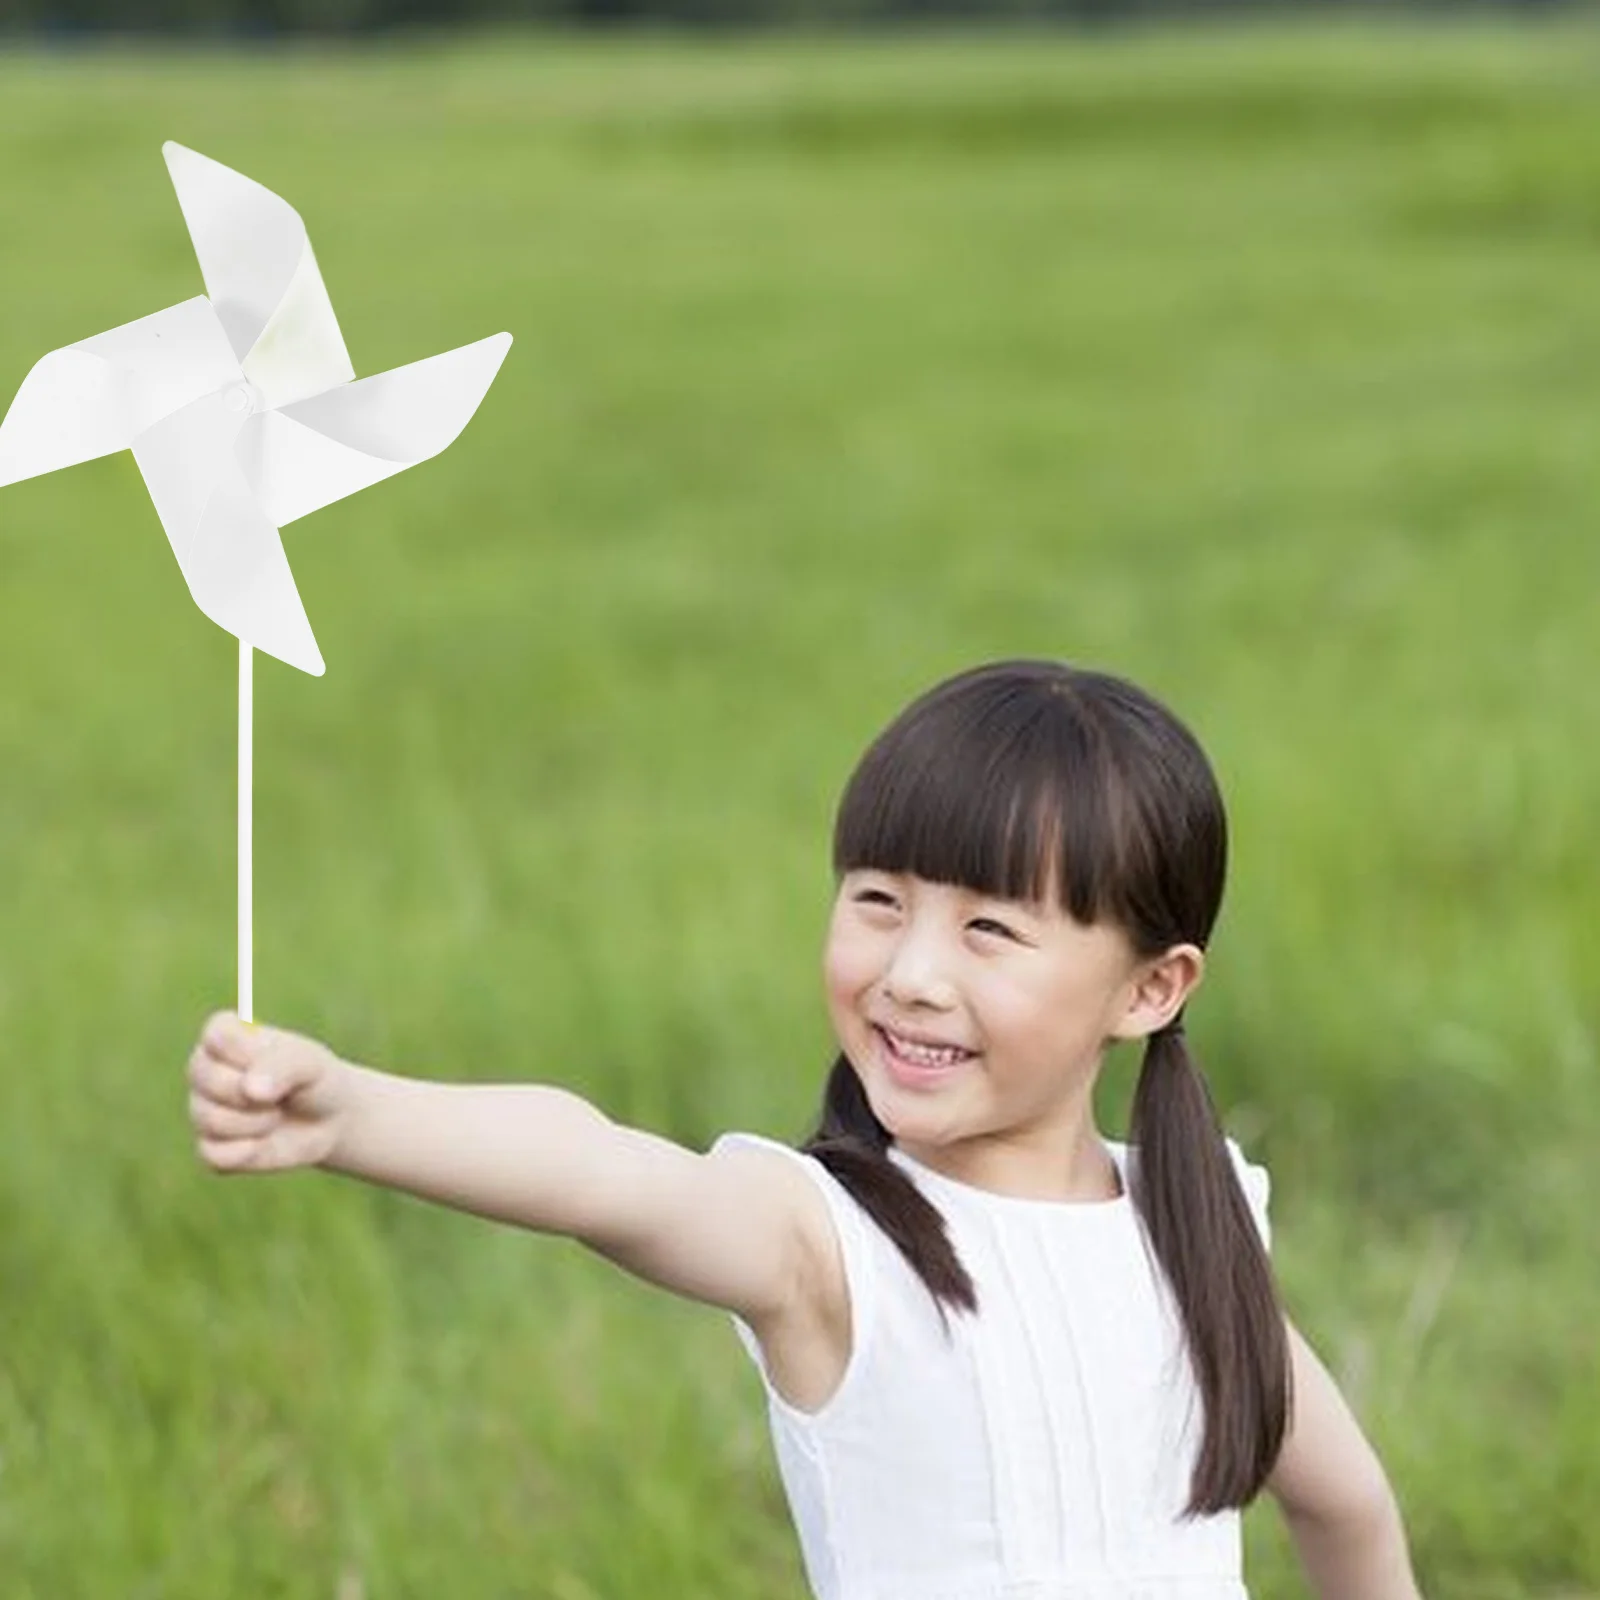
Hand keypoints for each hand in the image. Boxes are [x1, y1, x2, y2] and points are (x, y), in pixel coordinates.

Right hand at [188, 1011, 350, 1173]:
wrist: (329, 1120)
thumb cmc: (315, 1080)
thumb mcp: (309, 1063)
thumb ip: (281, 1067)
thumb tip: (249, 1090)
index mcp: (224, 1036)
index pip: (215, 1034)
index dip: (247, 1053)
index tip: (274, 1058)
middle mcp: (205, 1070)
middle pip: (207, 1079)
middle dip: (254, 1093)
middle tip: (281, 1095)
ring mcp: (202, 1109)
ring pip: (210, 1120)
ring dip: (256, 1124)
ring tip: (276, 1116)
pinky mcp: (210, 1147)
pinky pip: (213, 1154)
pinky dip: (247, 1152)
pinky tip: (263, 1143)